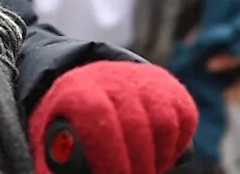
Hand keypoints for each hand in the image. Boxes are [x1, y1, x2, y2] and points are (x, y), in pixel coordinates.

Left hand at [28, 61, 196, 173]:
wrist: (89, 92)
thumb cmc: (70, 129)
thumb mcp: (54, 144)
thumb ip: (62, 163)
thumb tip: (75, 168)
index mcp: (74, 89)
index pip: (95, 112)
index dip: (108, 153)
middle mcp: (109, 75)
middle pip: (134, 122)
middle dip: (137, 164)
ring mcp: (141, 77)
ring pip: (164, 121)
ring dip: (159, 156)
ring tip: (144, 170)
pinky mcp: (168, 84)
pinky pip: (185, 116)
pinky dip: (178, 143)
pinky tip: (160, 156)